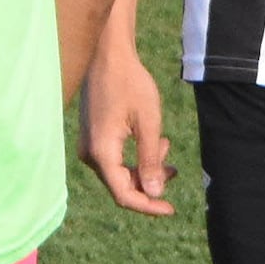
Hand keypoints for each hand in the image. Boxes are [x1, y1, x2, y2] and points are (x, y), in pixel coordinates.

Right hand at [78, 43, 175, 213]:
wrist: (108, 55)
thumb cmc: (130, 84)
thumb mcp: (148, 123)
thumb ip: (151, 160)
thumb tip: (155, 194)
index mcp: (102, 152)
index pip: (124, 194)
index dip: (148, 206)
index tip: (172, 208)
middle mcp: (90, 152)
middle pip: (121, 185)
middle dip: (150, 183)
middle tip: (175, 170)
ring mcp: (88, 144)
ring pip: (119, 172)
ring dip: (145, 167)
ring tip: (167, 146)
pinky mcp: (92, 136)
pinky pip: (114, 158)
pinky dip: (135, 156)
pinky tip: (156, 141)